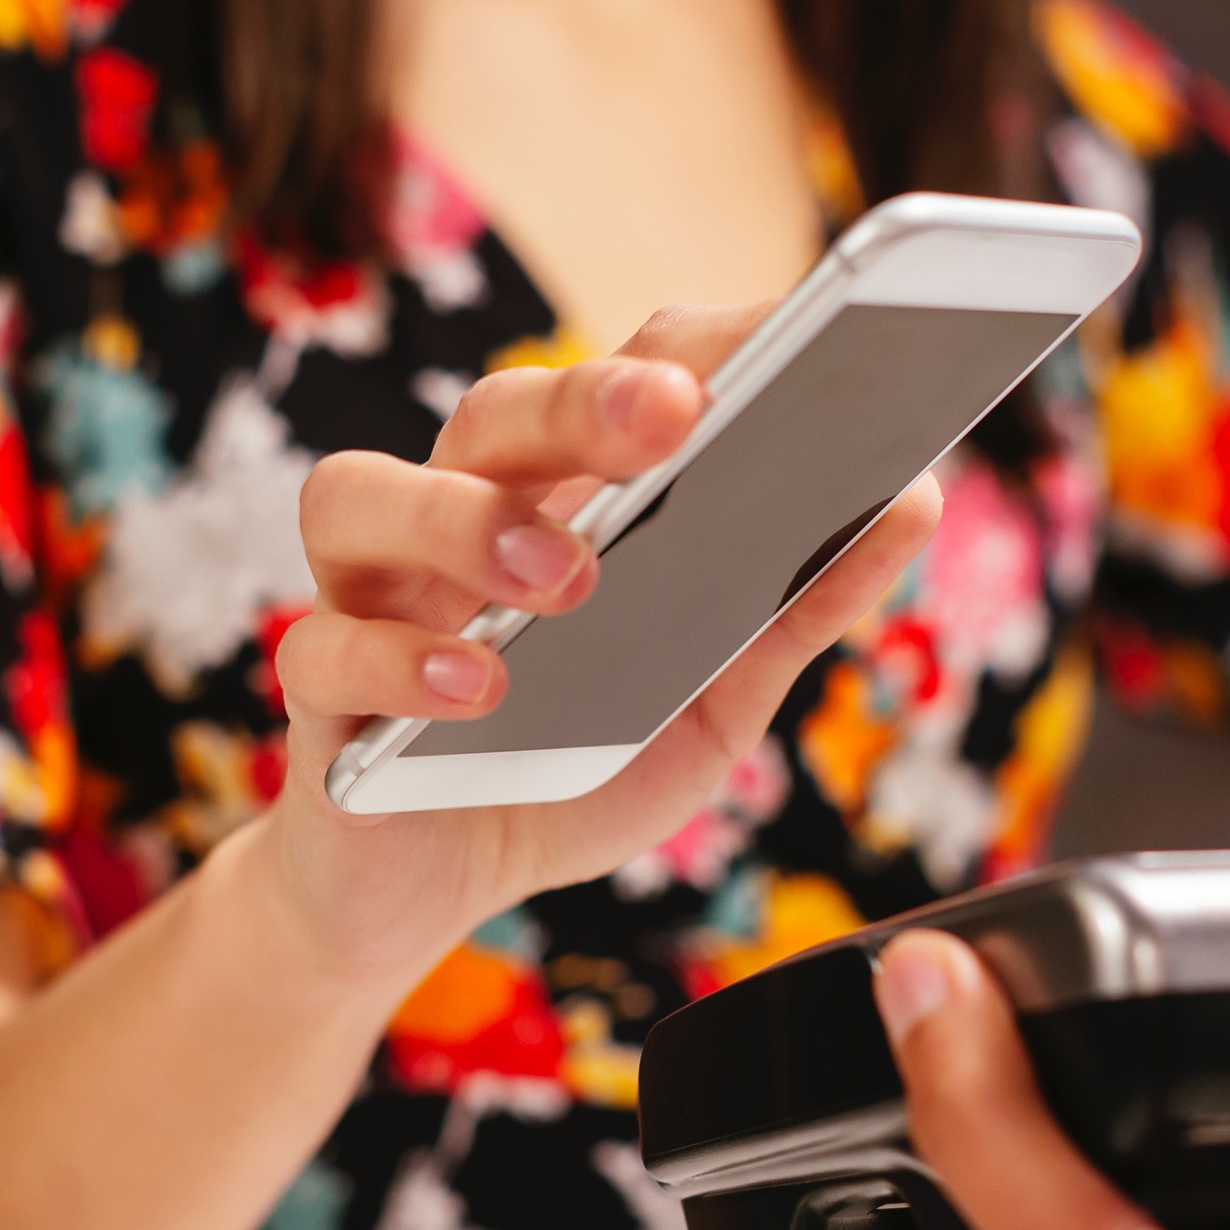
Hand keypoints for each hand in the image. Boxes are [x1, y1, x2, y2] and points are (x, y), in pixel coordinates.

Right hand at [255, 302, 942, 983]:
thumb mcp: (707, 705)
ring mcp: (371, 595)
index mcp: (557, 500)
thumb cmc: (556, 768)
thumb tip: (911, 496)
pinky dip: (398, 659)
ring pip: (360, 493)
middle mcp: (454, 519)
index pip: (614, 383)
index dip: (690, 351)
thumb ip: (792, 609)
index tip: (781, 337)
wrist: (421, 891)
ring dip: (463, 521)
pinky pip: (321, 646)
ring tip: (562, 578)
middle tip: (673, 421)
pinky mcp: (319, 691)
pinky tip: (475, 690)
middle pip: (493, 413)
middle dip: (584, 403)